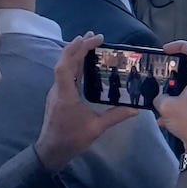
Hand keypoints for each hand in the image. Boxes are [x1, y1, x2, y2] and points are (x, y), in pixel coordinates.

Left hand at [35, 35, 139, 173]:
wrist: (51, 151)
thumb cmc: (71, 139)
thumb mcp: (96, 128)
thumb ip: (115, 116)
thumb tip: (135, 109)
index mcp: (65, 95)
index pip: (66, 67)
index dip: (77, 51)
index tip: (91, 40)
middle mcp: (58, 90)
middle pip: (64, 62)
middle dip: (78, 46)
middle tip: (95, 36)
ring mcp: (57, 92)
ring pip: (63, 66)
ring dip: (75, 53)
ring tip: (89, 43)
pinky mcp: (58, 96)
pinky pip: (65, 74)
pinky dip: (74, 63)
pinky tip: (84, 62)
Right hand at [154, 41, 186, 153]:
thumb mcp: (167, 107)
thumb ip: (160, 95)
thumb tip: (160, 96)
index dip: (180, 45)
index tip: (166, 49)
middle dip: (174, 72)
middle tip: (162, 75)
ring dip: (176, 91)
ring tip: (162, 101)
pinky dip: (182, 101)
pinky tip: (167, 117)